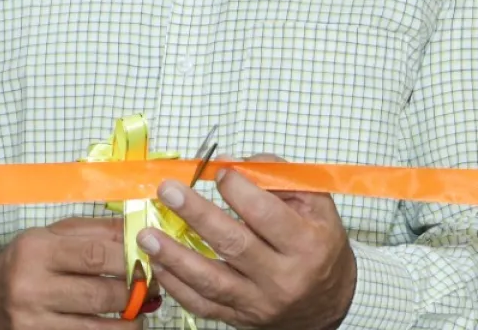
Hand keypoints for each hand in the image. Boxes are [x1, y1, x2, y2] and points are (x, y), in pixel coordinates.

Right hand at [0, 217, 138, 329]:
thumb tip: (140, 232)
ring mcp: (32, 322)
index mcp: (36, 251)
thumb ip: (96, 231)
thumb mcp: (52, 235)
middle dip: (134, 293)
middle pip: (99, 295)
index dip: (130, 260)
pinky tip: (119, 326)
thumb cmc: (25, 261)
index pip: (95, 256)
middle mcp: (30, 288)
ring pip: (96, 328)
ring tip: (141, 311)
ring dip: (129, 321)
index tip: (150, 259)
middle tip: (151, 288)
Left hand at [143, 154, 355, 329]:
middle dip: (196, 214)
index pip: (266, 215)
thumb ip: (280, 178)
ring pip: (211, 280)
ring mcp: (259, 302)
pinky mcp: (241, 318)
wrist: (330, 303)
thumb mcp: (317, 206)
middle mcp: (284, 277)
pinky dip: (176, 285)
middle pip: (233, 244)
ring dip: (174, 255)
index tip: (219, 172)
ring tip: (147, 234)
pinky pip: (202, 304)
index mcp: (307, 244)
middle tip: (168, 191)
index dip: (239, 190)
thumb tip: (233, 163)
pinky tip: (158, 263)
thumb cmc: (319, 246)